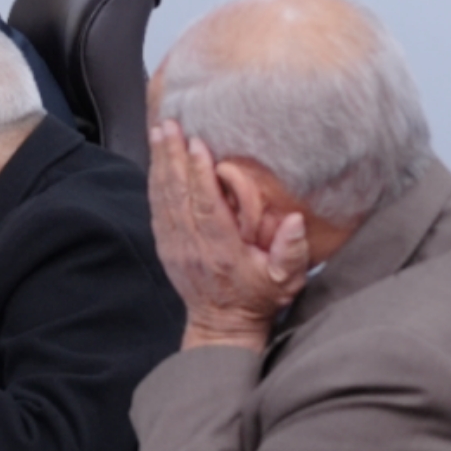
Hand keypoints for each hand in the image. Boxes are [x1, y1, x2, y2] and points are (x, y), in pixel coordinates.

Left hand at [146, 121, 308, 347]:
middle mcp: (193, 246)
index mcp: (221, 251)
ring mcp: (175, 246)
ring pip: (163, 198)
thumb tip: (295, 219)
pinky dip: (155, 181)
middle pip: (178, 195)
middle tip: (170, 125)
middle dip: (173, 157)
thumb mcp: (285, 281)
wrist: (222, 326)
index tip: (197, 144)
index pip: (206, 207)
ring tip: (159, 132)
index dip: (199, 175)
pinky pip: (156, 208)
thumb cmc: (258, 299)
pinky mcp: (166, 246)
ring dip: (160, 163)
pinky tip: (156, 160)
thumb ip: (292, 251)